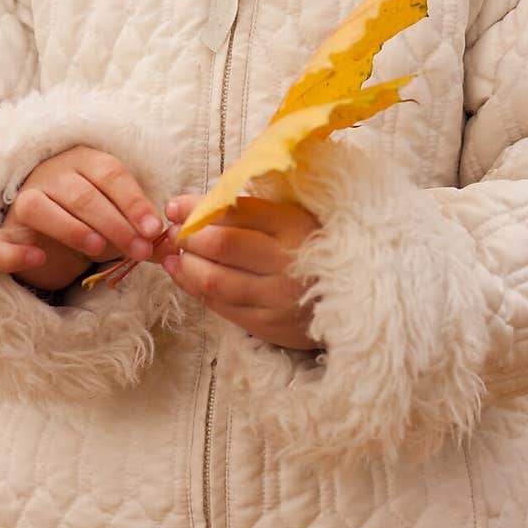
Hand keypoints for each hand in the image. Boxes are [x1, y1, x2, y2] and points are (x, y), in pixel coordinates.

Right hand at [0, 146, 166, 288]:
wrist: (45, 234)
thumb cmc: (90, 220)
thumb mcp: (120, 222)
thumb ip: (145, 233)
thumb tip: (176, 247)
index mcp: (84, 162)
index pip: (111, 173)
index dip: (134, 201)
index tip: (154, 229)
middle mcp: (50, 176)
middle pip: (82, 193)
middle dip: (115, 222)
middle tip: (139, 250)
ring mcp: (21, 202)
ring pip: (39, 207)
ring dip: (71, 227)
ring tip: (98, 248)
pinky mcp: (0, 235)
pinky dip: (13, 253)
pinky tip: (37, 258)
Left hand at [160, 195, 321, 349]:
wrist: (355, 300)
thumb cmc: (315, 247)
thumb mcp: (297, 217)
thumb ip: (257, 209)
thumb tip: (202, 203)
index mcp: (293, 225)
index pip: (235, 212)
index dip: (197, 207)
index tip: (174, 205)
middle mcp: (285, 261)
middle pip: (221, 245)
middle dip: (187, 236)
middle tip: (173, 231)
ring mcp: (275, 297)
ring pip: (214, 280)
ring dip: (185, 265)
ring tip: (173, 254)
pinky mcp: (267, 325)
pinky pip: (220, 306)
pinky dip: (193, 288)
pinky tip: (181, 274)